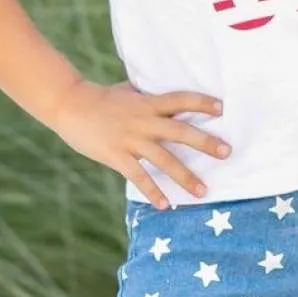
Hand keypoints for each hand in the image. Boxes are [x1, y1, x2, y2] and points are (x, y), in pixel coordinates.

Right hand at [48, 80, 227, 207]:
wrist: (70, 105)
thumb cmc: (101, 98)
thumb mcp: (129, 91)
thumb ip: (149, 97)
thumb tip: (169, 96)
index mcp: (148, 103)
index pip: (180, 99)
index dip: (201, 102)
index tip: (222, 108)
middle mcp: (143, 121)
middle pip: (180, 131)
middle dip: (205, 142)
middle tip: (227, 152)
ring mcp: (131, 139)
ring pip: (164, 160)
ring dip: (185, 176)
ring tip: (203, 191)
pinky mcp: (117, 155)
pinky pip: (139, 177)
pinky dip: (153, 191)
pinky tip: (166, 205)